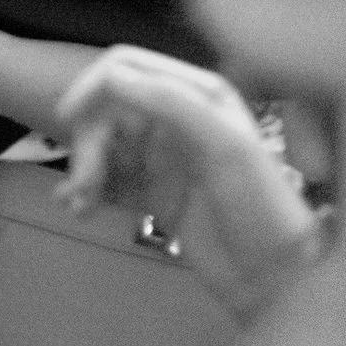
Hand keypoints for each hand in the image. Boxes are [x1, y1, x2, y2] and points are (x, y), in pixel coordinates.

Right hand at [54, 46, 324, 323]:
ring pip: (103, 145)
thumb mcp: (223, 145)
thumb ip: (170, 102)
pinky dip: (87, 189)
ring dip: (83, 168)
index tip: (67, 117)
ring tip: (78, 203)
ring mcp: (164, 156)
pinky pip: (108, 179)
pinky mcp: (154, 192)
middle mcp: (177, 117)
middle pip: (108, 109)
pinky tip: (79, 207)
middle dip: (89, 140)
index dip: (93, 85)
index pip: (129, 67)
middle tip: (84, 181)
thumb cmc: (260, 205)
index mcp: (198, 94)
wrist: (278, 279)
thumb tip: (110, 75)